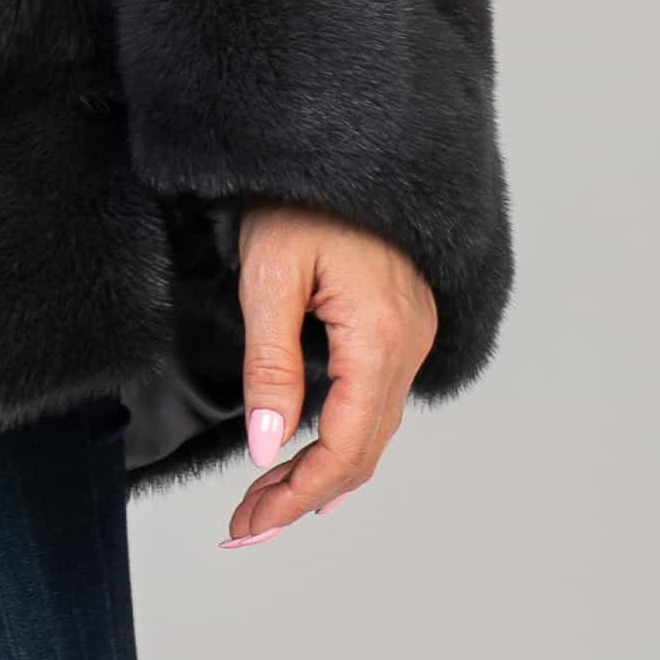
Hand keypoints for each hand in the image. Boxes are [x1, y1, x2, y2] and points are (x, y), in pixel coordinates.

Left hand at [219, 204, 437, 547]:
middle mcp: (409, 343)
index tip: (249, 527)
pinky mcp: (402, 320)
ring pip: (373, 428)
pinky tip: (315, 450)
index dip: (297, 496)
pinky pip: (378, 398)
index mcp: (380, 336)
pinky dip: (343, 434)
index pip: (345, 448)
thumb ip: (270, 363)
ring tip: (269, 501)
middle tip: (247, 526)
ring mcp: (412, 332)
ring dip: (322, 470)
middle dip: (303, 494)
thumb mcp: (270, 274)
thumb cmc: (301, 194)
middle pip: (363, 449)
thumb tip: (267, 447)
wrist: (344, 132)